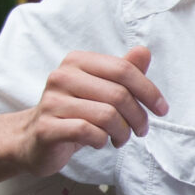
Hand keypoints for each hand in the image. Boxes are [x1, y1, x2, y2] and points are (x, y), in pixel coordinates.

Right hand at [10, 46, 169, 176]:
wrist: (33, 139)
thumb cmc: (74, 113)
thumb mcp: (100, 90)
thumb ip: (122, 72)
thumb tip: (144, 52)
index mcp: (77, 62)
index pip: (123, 69)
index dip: (148, 90)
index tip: (162, 109)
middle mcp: (62, 76)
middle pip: (118, 94)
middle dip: (138, 117)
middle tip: (141, 130)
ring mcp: (52, 102)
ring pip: (107, 116)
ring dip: (123, 132)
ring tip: (121, 138)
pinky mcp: (47, 128)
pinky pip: (88, 132)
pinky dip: (102, 140)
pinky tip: (100, 142)